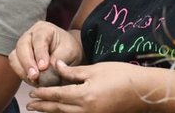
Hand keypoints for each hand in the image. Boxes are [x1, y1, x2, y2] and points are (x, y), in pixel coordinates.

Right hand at [9, 21, 82, 86]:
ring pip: (15, 57)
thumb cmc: (68, 50)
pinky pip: (15, 66)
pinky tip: (33, 81)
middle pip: (22, 46)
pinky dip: (22, 75)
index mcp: (43, 29)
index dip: (40, 53)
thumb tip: (47, 70)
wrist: (66, 55)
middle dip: (28, 63)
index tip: (43, 67)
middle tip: (35, 76)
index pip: (39, 39)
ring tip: (34, 81)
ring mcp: (22, 47)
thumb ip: (59, 59)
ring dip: (23, 70)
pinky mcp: (19, 59)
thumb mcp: (70, 52)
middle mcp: (29, 35)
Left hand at [27, 61, 157, 112]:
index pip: (58, 95)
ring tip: (40, 110)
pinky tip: (61, 112)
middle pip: (59, 109)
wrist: (144, 90)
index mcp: (84, 95)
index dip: (44, 94)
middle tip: (30, 105)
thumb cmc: (121, 75)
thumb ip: (73, 71)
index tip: (32, 93)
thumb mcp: (95, 69)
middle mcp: (86, 110)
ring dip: (52, 112)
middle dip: (44, 107)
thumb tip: (56, 66)